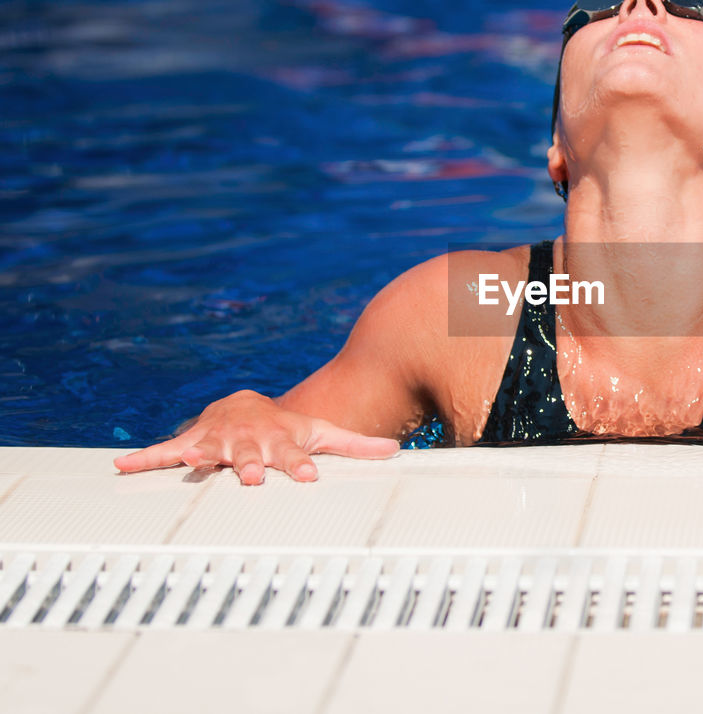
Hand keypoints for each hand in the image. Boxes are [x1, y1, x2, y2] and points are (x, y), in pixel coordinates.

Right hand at [113, 390, 399, 484]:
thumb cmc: (288, 429)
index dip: (300, 468)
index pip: (295, 457)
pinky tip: (121, 465)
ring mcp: (218, 443)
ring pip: (210, 453)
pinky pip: (165, 453)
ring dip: (204, 461)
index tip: (309, 479)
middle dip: (251, 466)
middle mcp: (249, 443)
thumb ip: (358, 447)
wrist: (246, 406)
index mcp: (281, 444)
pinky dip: (144, 458)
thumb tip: (398, 452)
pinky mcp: (190, 445)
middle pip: (251, 457)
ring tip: (197, 467)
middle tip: (253, 478)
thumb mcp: (323, 434)